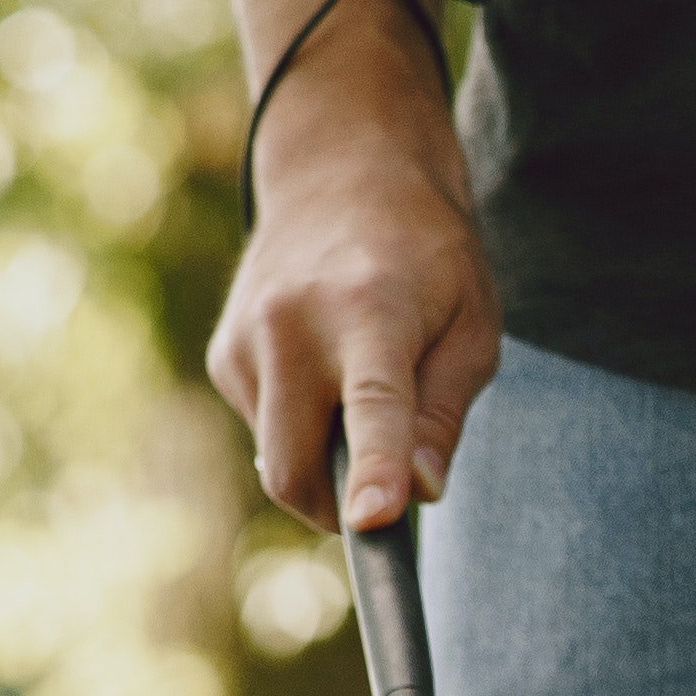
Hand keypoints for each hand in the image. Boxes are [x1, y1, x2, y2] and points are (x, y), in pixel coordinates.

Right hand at [203, 85, 497, 531]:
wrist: (342, 173)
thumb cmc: (426, 257)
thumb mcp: (472, 326)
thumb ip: (445, 414)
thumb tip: (421, 494)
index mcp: (371, 312)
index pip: (374, 408)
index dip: (375, 472)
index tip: (372, 522)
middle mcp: (292, 325)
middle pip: (296, 470)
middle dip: (340, 511)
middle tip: (388, 497)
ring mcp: (246, 341)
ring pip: (278, 462)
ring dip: (325, 463)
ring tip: (363, 394)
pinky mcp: (222, 356)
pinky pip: (266, 433)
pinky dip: (302, 432)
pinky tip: (326, 375)